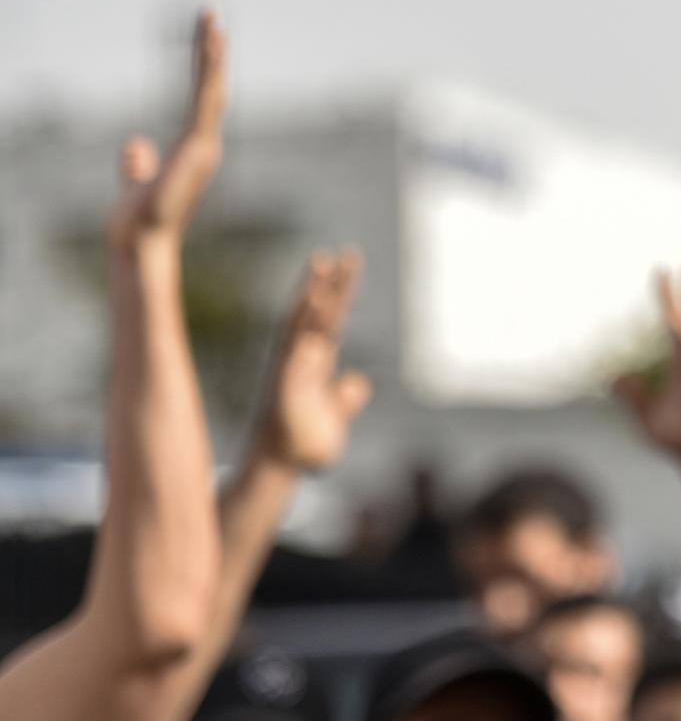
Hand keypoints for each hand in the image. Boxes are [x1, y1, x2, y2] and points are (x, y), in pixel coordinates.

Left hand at [106, 10, 227, 256]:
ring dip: (212, 54)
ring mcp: (205, 145)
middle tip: (210, 15)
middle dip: (210, 51)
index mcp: (193, 151)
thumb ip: (139, 163)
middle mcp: (205, 145)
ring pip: (211, 89)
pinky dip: (210, 73)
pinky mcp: (199, 146)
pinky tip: (211, 46)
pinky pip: (206, 101)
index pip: (199, 100)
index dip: (202, 69)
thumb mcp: (137, 181)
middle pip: (209, 88)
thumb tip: (136, 143)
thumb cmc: (138, 221)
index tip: (206, 39)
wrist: (141, 241)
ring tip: (212, 20)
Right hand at [254, 251, 372, 471]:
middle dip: (329, 284)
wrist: (282, 466)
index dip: (340, 291)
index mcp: (317, 361)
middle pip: (318, 313)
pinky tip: (311, 305)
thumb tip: (358, 381)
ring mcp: (291, 367)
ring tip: (321, 264)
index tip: (349, 262)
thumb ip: (347, 397)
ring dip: (312, 295)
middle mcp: (302, 358)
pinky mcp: (284, 383)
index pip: (331, 318)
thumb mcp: (335, 416)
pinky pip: (294, 350)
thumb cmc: (305, 442)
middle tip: (340, 254)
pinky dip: (302, 330)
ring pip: (302, 324)